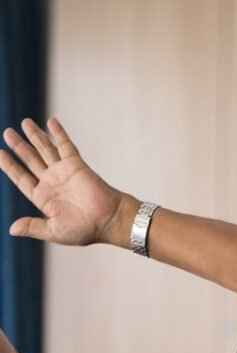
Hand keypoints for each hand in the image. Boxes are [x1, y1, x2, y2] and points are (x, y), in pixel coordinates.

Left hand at [0, 117, 126, 244]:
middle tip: (8, 133)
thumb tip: (11, 230)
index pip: (21, 178)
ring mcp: (64, 172)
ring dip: (35, 136)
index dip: (10, 166)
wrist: (110, 220)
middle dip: (19, 146)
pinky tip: (51, 121)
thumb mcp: (54, 231)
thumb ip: (33, 227)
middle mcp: (52, 182)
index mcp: (44, 198)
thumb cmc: (85, 230)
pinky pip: (65, 146)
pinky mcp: (76, 165)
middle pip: (31, 160)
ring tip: (24, 122)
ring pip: (46, 149)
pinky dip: (58, 134)